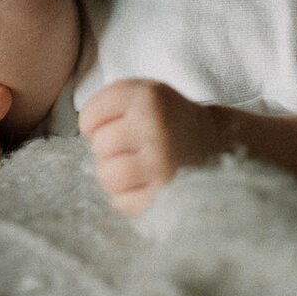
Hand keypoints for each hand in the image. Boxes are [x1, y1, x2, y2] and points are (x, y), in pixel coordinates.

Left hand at [79, 79, 223, 214]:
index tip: (112, 124)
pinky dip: (127, 197)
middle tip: (128, 146)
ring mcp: (162, 163)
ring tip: (132, 166)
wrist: (214, 141)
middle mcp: (155, 127)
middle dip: (108, 149)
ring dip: (114, 175)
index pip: (89, 116)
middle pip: (100, 147)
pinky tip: (143, 183)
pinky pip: (123, 203)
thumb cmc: (167, 117)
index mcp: (147, 97)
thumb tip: (82, 135)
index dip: (94, 123)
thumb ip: (108, 103)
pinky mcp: (166, 194)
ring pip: (108, 177)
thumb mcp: (145, 92)